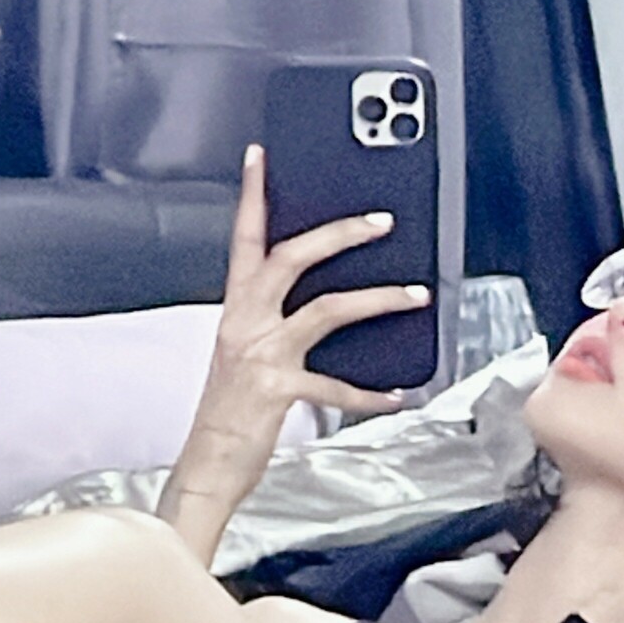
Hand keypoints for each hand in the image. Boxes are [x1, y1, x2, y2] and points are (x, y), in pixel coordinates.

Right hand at [158, 144, 429, 561]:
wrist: (208, 464)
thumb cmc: (231, 411)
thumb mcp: (246, 354)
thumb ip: (276, 322)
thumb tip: (322, 298)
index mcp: (236, 309)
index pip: (244, 239)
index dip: (252, 195)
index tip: (260, 157)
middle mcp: (245, 323)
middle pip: (292, 257)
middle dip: (339, 233)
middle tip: (381, 221)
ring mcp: (261, 354)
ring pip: (327, 308)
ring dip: (378, 298)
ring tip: (415, 295)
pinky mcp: (278, 390)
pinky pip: (336, 384)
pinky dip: (371, 392)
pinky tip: (397, 393)